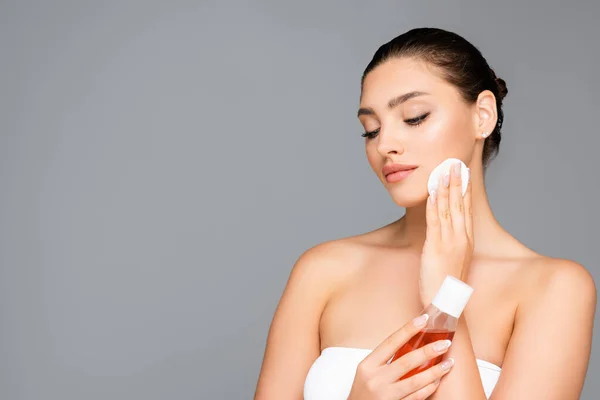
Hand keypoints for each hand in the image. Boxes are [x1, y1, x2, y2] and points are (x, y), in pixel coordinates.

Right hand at [348, 314, 454, 399]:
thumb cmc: (362, 392)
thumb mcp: (366, 372)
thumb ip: (383, 361)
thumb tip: (408, 344)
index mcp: (367, 365)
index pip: (390, 342)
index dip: (407, 330)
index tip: (422, 320)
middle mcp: (376, 379)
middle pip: (406, 361)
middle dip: (428, 351)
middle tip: (444, 344)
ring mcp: (386, 395)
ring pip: (416, 381)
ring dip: (435, 371)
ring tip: (449, 362)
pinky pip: (417, 396)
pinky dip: (429, 388)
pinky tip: (438, 381)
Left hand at [419, 161, 473, 305]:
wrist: (446, 304)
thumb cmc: (447, 285)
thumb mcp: (453, 260)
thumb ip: (451, 243)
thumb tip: (444, 231)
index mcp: (466, 240)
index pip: (466, 210)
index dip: (464, 190)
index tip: (463, 175)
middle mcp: (461, 238)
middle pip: (459, 204)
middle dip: (456, 183)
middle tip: (455, 164)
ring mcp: (449, 241)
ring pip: (447, 209)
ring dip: (444, 188)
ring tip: (443, 171)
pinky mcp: (436, 246)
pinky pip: (434, 221)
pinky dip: (433, 205)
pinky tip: (431, 192)